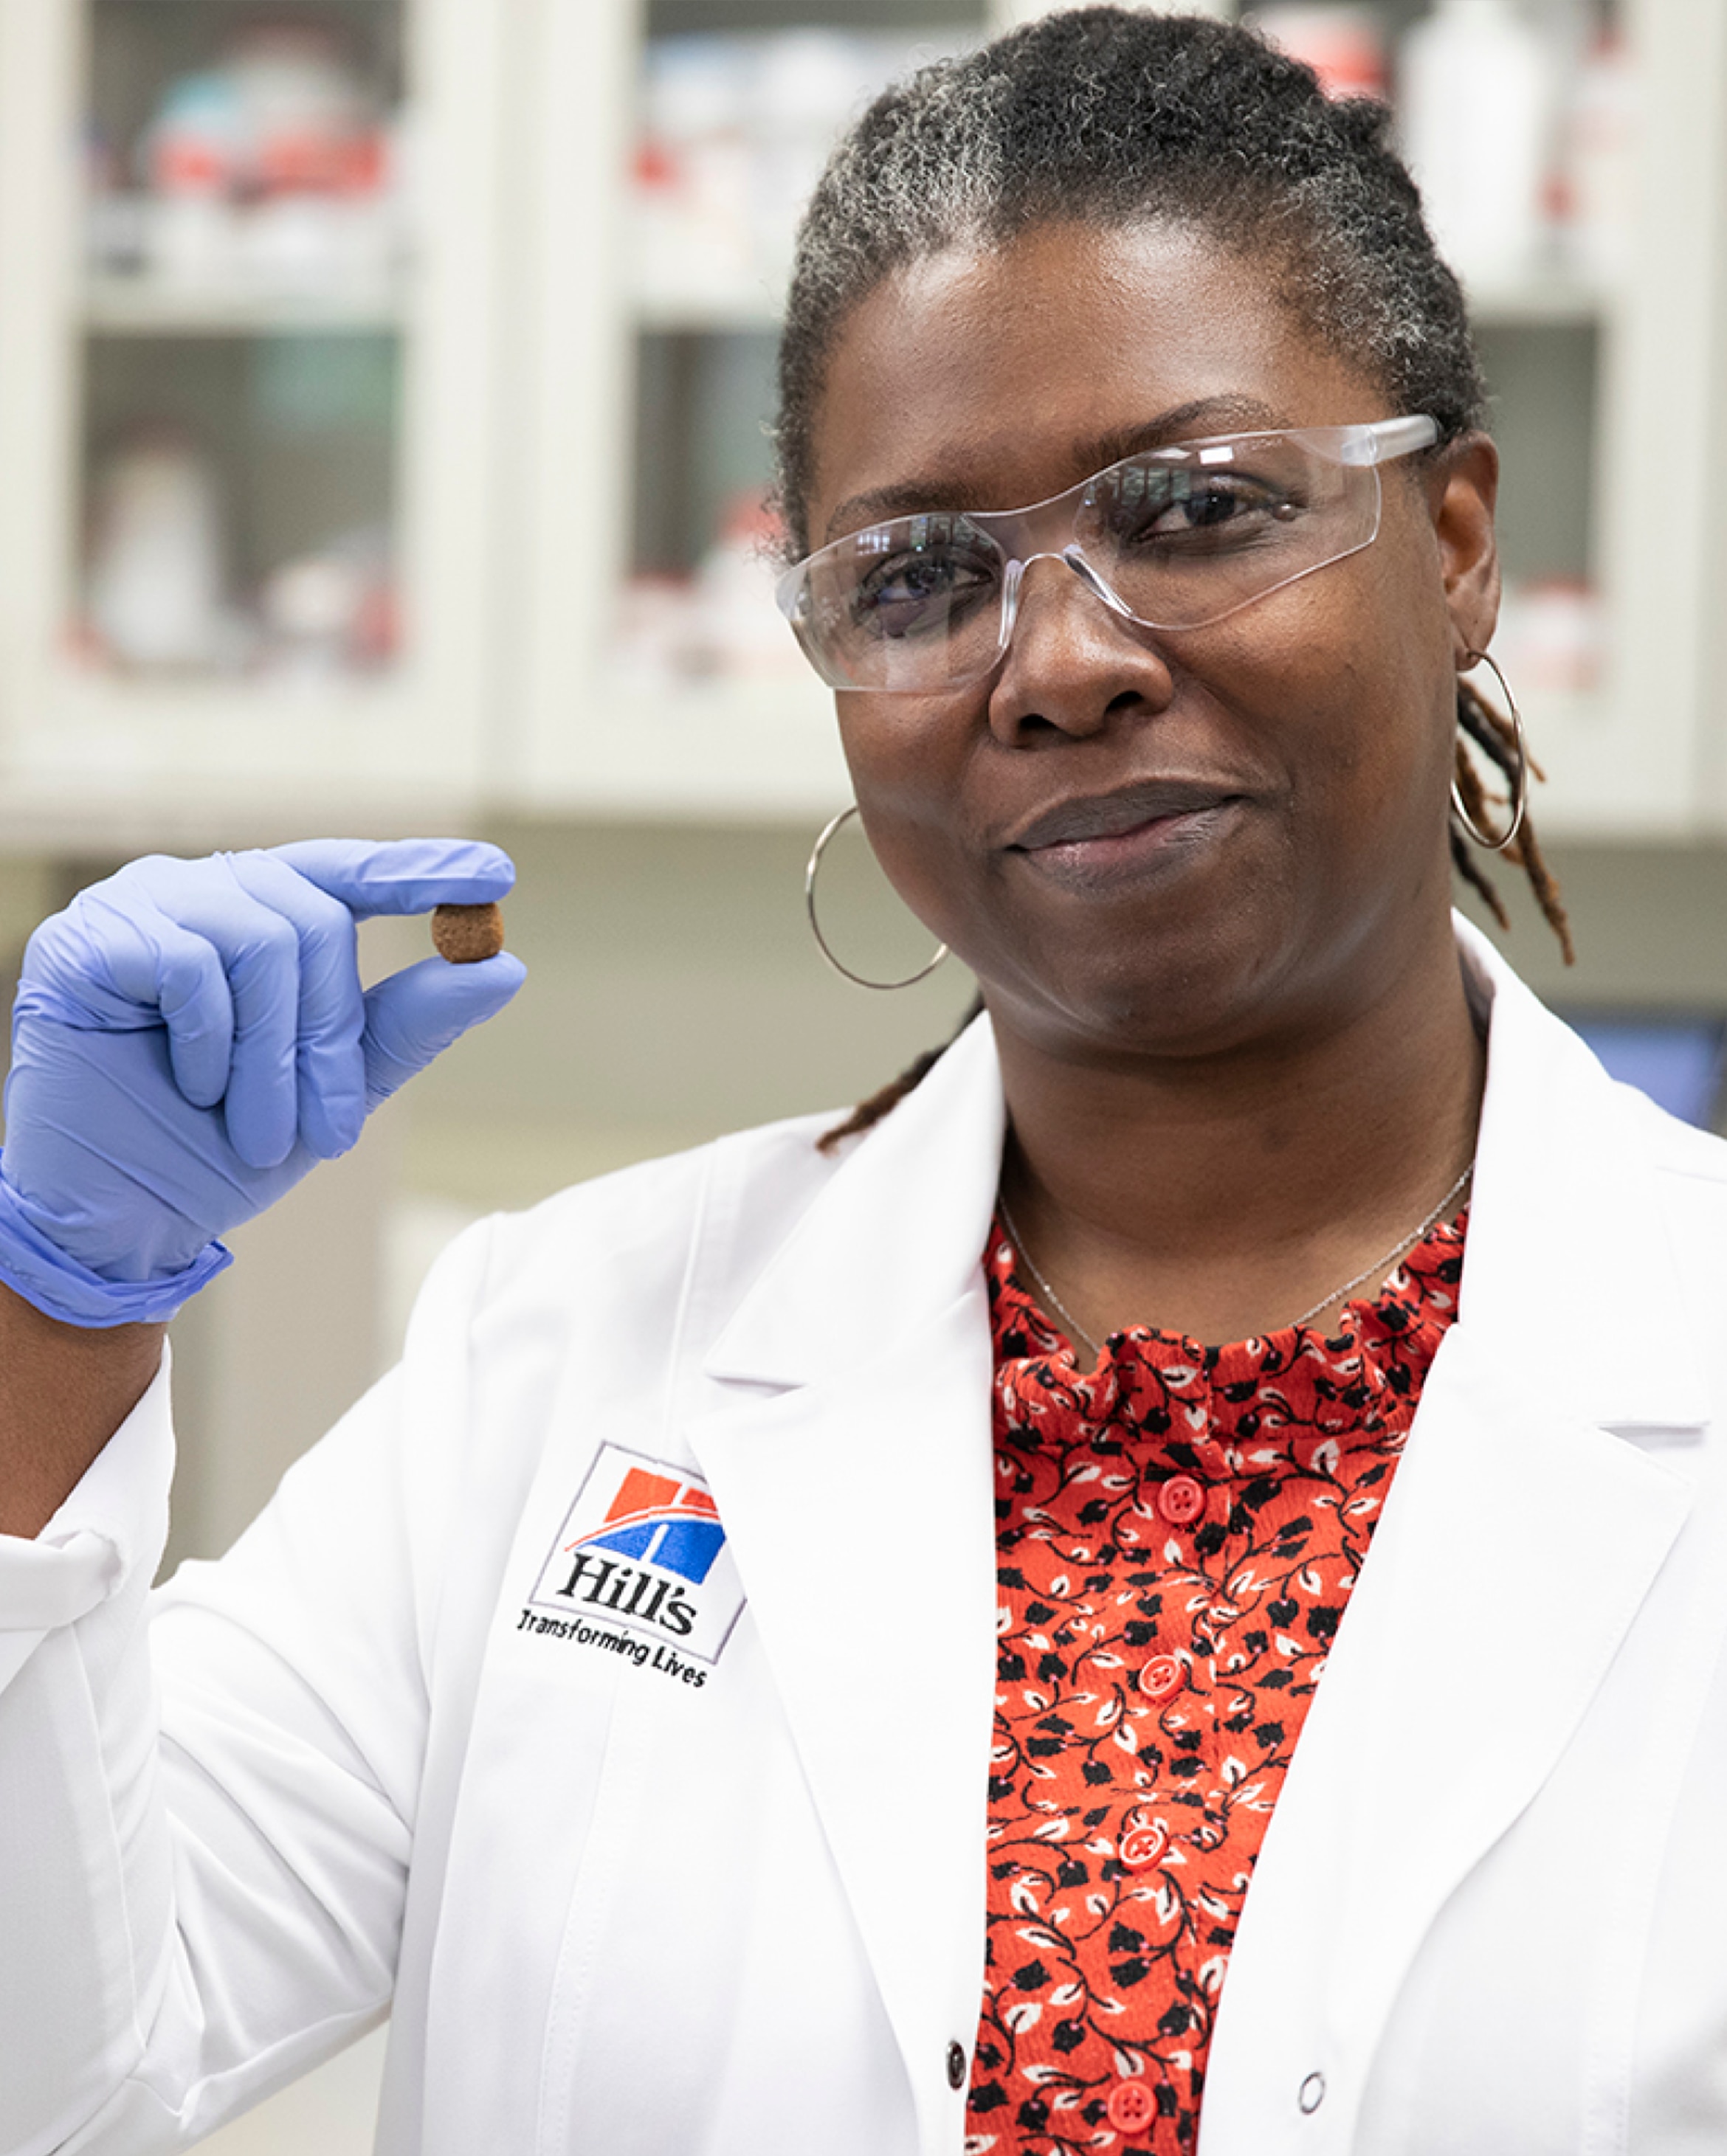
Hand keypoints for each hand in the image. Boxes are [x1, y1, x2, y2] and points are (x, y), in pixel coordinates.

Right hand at [0, 840, 523, 1316]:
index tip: (497, 874)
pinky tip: (190, 1087)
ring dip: (271, 1059)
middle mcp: (204, 892)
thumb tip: (503, 967)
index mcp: (263, 915)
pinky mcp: (87, 937)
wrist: (124, 1215)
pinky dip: (207, 1046)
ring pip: (259, 942)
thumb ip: (411, 1023)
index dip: (420, 869)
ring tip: (256, 1130)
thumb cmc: (221, 1148)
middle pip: (315, 919)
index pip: (349, 873)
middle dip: (332, 1037)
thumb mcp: (337, 1087)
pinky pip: (187, 966)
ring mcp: (140, 903)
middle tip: (329, 1130)